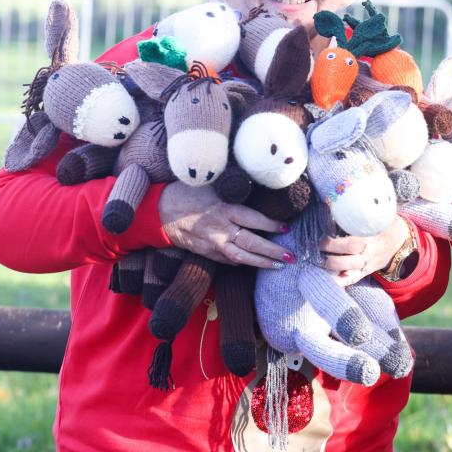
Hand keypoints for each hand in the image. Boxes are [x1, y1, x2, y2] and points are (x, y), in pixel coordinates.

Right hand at [159, 183, 292, 268]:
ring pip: (241, 257)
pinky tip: (255, 263)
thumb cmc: (187, 193)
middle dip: (273, 251)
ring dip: (262, 263)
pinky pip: (228, 261)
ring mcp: (213, 244)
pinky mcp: (206, 253)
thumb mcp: (212, 185)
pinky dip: (243, 263)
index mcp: (224, 210)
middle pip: (252, 243)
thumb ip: (234, 191)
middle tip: (292, 256)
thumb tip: (257, 188)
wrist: (159, 211)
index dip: (272, 225)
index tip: (287, 228)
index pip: (254, 220)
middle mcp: (220, 230)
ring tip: (280, 265)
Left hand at [320, 215, 411, 286]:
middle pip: (350, 256)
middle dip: (330, 252)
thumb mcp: (377, 217)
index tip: (321, 236)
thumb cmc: (384, 225)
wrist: (399, 241)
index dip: (335, 242)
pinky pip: (352, 280)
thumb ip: (359, 214)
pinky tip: (327, 280)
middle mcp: (371, 252)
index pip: (353, 242)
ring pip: (349, 270)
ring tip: (316, 260)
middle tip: (315, 246)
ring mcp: (368, 264)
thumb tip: (332, 203)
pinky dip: (340, 282)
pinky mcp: (366, 272)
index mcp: (373, 237)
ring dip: (331, 267)